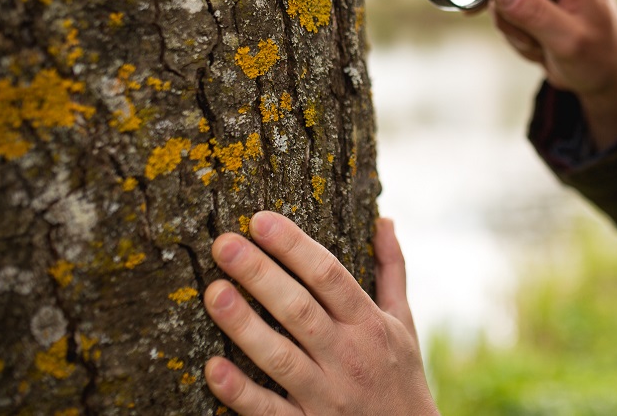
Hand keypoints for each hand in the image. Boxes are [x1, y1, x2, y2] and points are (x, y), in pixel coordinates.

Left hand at [203, 212, 438, 415]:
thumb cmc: (401, 376)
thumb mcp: (403, 321)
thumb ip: (391, 270)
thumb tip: (384, 220)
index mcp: (368, 324)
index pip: (329, 276)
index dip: (294, 246)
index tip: (260, 220)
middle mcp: (348, 356)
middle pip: (299, 309)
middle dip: (261, 274)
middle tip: (225, 244)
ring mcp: (326, 395)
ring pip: (280, 357)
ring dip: (244, 325)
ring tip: (214, 292)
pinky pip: (269, 412)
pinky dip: (240, 392)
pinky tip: (213, 368)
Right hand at [492, 0, 616, 147]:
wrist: (606, 78)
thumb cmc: (598, 58)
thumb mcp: (568, 40)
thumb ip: (534, 13)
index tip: (472, 10)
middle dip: (509, 17)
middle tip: (533, 41)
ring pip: (501, 3)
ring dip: (514, 32)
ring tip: (542, 46)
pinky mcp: (533, 6)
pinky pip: (506, 18)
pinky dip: (516, 38)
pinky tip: (540, 47)